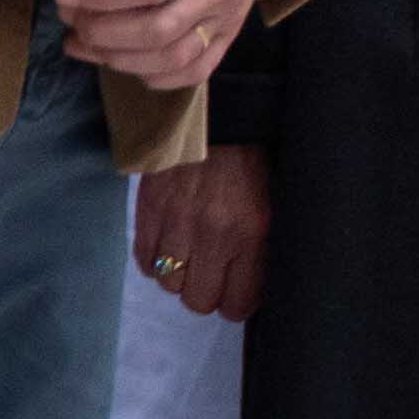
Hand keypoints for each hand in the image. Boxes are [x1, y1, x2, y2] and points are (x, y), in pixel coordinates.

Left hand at [53, 0, 284, 90]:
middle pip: (159, 29)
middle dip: (104, 32)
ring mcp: (228, 11)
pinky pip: (198, 67)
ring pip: (175, 57)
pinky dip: (160, 76)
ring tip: (80, 43)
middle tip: (67, 19)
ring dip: (122, 59)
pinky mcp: (229, 25)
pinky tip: (123, 61)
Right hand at [135, 143, 271, 324]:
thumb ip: (264, 247)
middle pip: (199, 301)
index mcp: (251, 234)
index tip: (238, 291)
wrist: (215, 115)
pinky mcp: (149, 211)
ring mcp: (177, 224)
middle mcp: (212, 235)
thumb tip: (255, 288)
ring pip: (170, 285)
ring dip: (180, 276)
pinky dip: (156, 261)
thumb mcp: (273, 204)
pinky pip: (145, 261)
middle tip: (214, 275)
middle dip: (208, 293)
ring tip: (191, 256)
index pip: (237, 303)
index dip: (237, 302)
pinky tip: (170, 245)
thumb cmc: (251, 160)